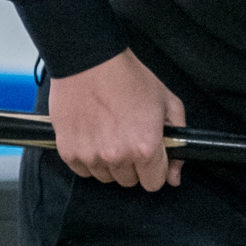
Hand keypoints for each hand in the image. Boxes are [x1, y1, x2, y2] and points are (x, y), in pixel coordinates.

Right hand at [48, 49, 185, 190]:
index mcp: (145, 148)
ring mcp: (90, 156)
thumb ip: (178, 142)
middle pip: (129, 181)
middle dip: (132, 165)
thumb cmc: (129, 78)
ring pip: (105, 177)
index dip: (154, 170)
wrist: (90, 61)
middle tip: (128, 137)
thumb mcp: (168, 103)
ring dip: (109, 163)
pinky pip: (82, 170)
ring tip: (108, 133)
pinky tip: (92, 135)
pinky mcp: (68, 151)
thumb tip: (174, 177)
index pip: (154, 184)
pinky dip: (88, 158)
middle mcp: (117, 157)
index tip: (150, 157)